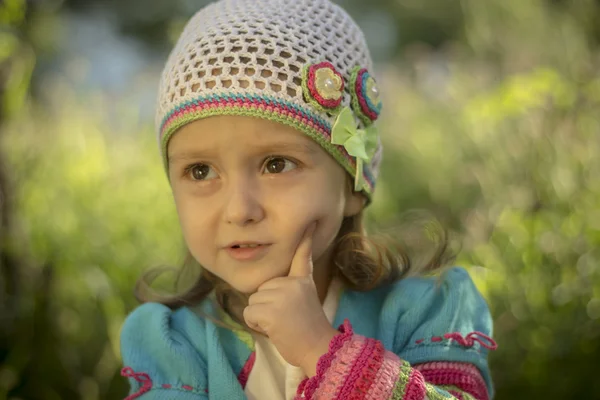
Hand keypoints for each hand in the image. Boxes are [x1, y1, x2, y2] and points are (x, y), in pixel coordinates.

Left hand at [243, 222, 337, 375]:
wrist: (318, 349)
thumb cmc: (310, 333)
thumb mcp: (304, 303)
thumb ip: (288, 291)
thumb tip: (267, 289)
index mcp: (302, 281)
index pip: (302, 256)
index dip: (305, 239)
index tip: (310, 223)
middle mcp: (292, 283)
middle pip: (262, 288)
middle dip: (267, 306)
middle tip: (286, 319)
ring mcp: (281, 295)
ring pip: (253, 301)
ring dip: (261, 316)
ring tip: (282, 325)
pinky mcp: (269, 310)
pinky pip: (249, 313)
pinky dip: (256, 325)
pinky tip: (274, 330)